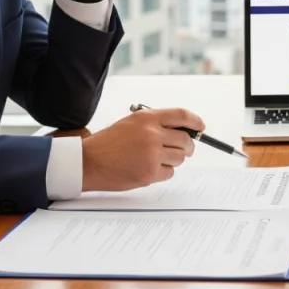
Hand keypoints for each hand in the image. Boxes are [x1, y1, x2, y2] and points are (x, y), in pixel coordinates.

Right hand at [80, 108, 205, 191]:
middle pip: (185, 140)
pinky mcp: (150, 172)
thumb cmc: (108, 143)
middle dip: (189, 146)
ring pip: (179, 158)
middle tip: (186, 150)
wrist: (88, 162)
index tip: (201, 126)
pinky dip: (163, 172)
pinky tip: (148, 169)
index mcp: (147, 118)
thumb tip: (182, 130)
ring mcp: (152, 154)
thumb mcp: (131, 123)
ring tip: (157, 159)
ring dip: (174, 160)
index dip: (195, 121)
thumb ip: (155, 124)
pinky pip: (170, 172)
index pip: (181, 115)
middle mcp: (152, 134)